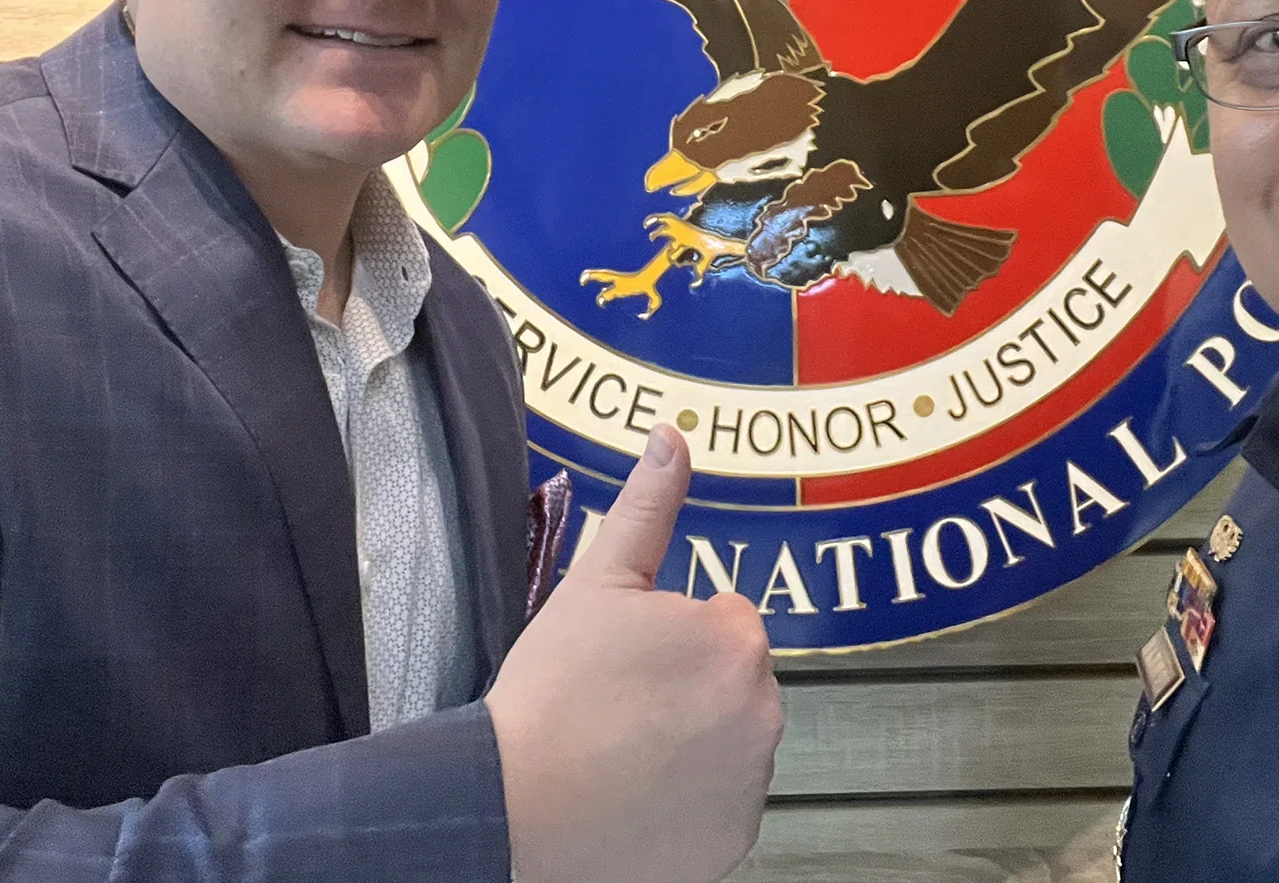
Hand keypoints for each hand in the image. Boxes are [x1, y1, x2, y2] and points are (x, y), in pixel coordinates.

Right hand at [486, 424, 783, 882]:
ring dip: (694, 742)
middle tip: (620, 702)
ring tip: (622, 749)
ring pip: (729, 743)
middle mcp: (762, 714)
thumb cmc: (553, 693)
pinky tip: (636, 792)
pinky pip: (720, 806)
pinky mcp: (732, 841)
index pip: (724, 622)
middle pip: (732, 682)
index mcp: (736, 643)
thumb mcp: (597, 582)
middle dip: (690, 687)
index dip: (672, 636)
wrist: (516, 804)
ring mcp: (750, 786)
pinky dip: (690, 801)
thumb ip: (646, 506)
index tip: (628, 658)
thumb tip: (672, 437)